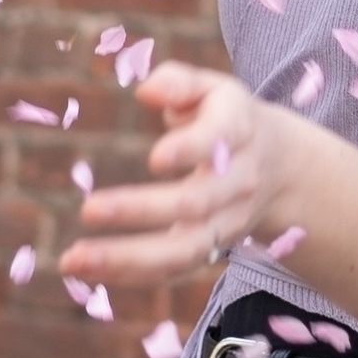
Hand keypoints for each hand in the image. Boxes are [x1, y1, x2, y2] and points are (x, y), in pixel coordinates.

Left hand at [59, 63, 291, 289]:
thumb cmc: (227, 118)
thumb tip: (146, 90)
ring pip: (184, 250)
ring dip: (128, 258)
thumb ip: (180, 83)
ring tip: (74, 259)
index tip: (155, 159)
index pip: (217, 142)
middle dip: (141, 209)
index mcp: (238, 131)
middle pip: (195, 203)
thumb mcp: (214, 89)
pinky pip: (172, 269)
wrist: (283, 169)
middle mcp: (238, 182)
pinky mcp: (212, 250)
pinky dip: (128, 273)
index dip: (189, 150)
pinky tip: (85, 271)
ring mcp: (227, 223)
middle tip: (87, 209)